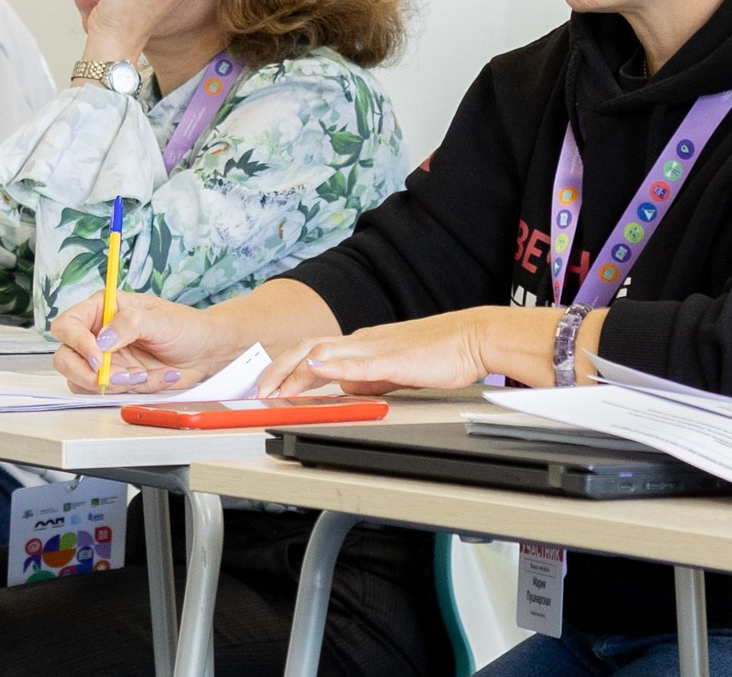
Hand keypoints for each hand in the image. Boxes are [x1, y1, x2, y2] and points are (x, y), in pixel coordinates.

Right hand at [50, 291, 229, 392]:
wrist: (205, 352)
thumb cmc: (185, 327)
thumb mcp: (160, 319)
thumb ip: (129, 324)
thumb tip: (102, 340)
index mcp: (104, 308)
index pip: (68, 324)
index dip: (76, 341)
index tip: (97, 356)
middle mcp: (97, 334)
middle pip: (65, 357)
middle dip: (89, 372)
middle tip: (120, 375)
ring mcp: (104, 359)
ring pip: (80, 380)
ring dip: (111, 383)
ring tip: (142, 374)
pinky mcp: (114, 378)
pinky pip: (104, 392)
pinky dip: (127, 390)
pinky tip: (149, 378)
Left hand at [261, 308, 497, 396]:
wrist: (475, 338)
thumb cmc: (445, 354)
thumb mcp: (396, 371)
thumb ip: (369, 378)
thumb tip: (345, 388)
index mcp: (364, 343)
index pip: (313, 352)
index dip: (285, 368)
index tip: (268, 387)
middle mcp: (364, 341)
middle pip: (307, 349)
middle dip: (277, 371)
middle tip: (257, 393)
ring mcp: (376, 347)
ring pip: (323, 353)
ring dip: (293, 372)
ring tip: (273, 389)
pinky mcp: (392, 359)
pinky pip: (356, 363)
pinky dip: (331, 367)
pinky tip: (315, 370)